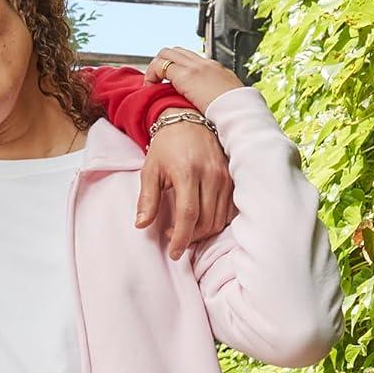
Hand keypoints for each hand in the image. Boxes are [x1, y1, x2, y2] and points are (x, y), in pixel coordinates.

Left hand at [137, 113, 234, 258]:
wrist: (188, 120)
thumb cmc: (166, 146)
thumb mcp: (150, 170)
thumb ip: (147, 199)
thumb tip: (141, 225)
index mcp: (188, 172)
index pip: (188, 214)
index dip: (181, 237)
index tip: (173, 252)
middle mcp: (211, 175)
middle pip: (206, 221)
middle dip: (190, 238)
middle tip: (174, 239)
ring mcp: (225, 176)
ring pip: (219, 219)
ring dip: (202, 233)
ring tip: (185, 231)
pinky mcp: (232, 178)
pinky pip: (228, 211)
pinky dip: (215, 222)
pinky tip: (201, 221)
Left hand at [143, 45, 242, 112]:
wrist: (240, 111)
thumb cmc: (236, 112)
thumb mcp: (227, 102)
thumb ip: (217, 100)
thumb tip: (211, 110)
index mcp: (216, 69)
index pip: (190, 59)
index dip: (176, 67)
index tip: (169, 82)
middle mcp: (204, 63)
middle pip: (176, 51)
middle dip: (162, 63)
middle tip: (156, 81)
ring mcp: (195, 67)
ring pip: (167, 53)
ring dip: (156, 67)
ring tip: (151, 84)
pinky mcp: (186, 75)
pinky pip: (162, 66)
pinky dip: (152, 74)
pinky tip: (150, 87)